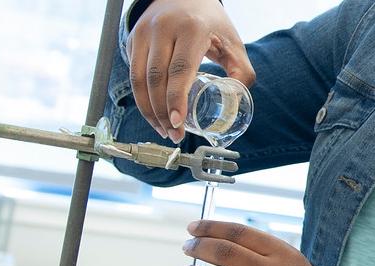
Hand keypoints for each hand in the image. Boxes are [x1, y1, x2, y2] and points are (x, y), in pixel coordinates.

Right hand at [127, 0, 254, 142]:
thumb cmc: (210, 23)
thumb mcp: (232, 42)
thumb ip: (241, 72)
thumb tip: (237, 101)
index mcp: (191, 28)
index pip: (179, 70)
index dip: (176, 100)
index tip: (178, 123)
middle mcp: (163, 28)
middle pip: (156, 79)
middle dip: (162, 112)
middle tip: (173, 133)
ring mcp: (144, 33)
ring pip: (139, 80)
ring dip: (148, 110)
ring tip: (162, 129)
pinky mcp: (133, 39)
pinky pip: (133, 75)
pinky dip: (141, 99)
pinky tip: (153, 114)